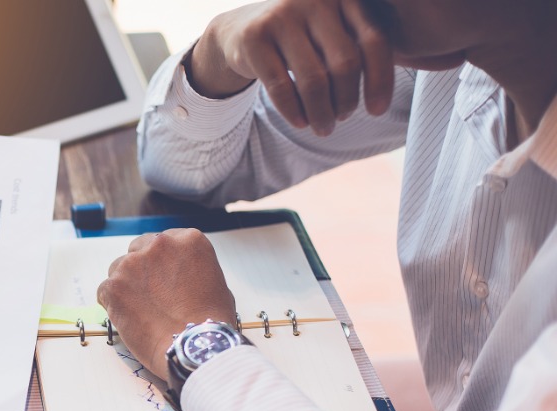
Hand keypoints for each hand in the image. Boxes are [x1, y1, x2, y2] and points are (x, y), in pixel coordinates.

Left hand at [97, 229, 235, 380]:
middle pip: (138, 250)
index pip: (163, 242)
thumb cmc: (209, 322)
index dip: (160, 263)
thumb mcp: (215, 282)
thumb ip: (192, 269)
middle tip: (149, 294)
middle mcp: (160, 245)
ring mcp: (133, 264)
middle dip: (141, 270)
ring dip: (125, 285)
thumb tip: (180, 276)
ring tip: (141, 310)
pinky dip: (112, 303)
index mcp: (188, 240)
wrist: (193, 346)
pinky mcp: (114, 285)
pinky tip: (128, 318)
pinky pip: (105, 290)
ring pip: (118, 268)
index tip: (161, 277)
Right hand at [190, 0, 393, 135]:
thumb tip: (436, 69)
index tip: (376, 111)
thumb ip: (372, 44)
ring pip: (313, 79)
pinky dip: (294, 112)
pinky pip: (281, 86)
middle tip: (341, 118)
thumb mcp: (340, 32)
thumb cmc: (306, 38)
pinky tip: (300, 122)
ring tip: (323, 127)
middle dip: (346, 101)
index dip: (380, 81)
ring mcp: (282, 15)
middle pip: (344, 64)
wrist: (243, 29)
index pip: (375, 42)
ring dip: (321, 113)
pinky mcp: (255, 36)